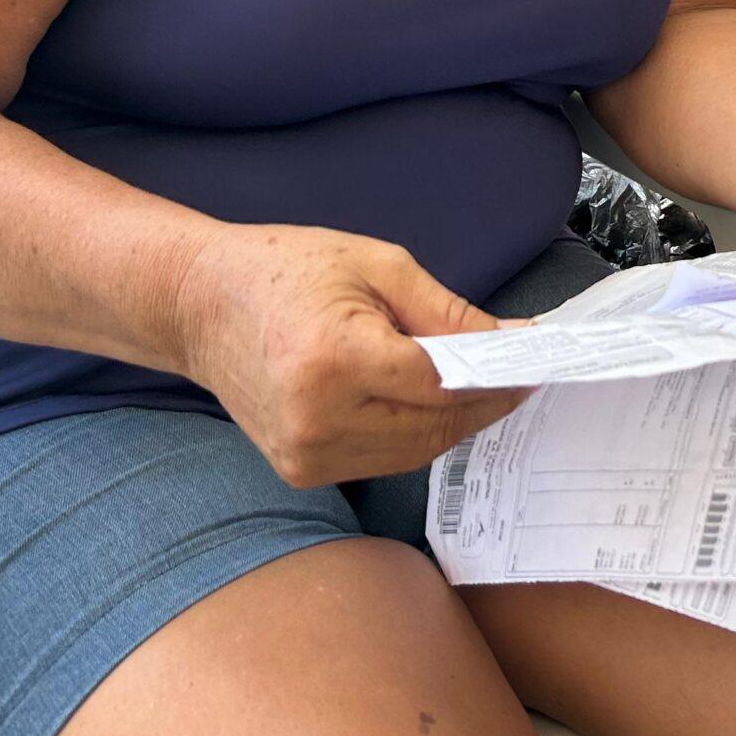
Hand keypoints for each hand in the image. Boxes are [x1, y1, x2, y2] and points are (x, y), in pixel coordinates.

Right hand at [169, 222, 527, 486]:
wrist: (199, 304)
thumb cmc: (286, 270)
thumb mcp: (378, 266)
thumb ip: (447, 312)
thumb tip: (512, 339)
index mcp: (334, 362)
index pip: (441, 385)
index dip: (496, 375)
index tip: (535, 360)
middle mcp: (317, 421)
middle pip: (433, 425)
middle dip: (484, 400)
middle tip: (519, 371)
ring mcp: (305, 454)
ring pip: (414, 451)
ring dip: (453, 422)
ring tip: (481, 384)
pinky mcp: (300, 470)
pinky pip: (384, 459)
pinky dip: (415, 433)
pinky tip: (430, 403)